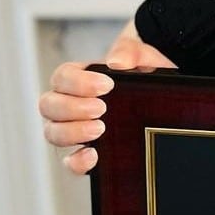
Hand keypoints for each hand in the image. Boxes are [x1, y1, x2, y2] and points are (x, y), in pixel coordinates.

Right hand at [38, 27, 175, 174]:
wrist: (166, 101)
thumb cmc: (145, 75)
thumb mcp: (144, 58)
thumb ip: (131, 52)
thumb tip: (117, 62)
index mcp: (78, 79)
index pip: (62, 77)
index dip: (77, 82)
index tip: (106, 85)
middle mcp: (69, 105)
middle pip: (48, 105)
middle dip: (72, 107)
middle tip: (101, 108)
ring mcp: (74, 131)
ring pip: (53, 133)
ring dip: (72, 132)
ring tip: (100, 129)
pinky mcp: (87, 154)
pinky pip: (70, 162)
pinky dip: (76, 161)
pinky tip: (94, 155)